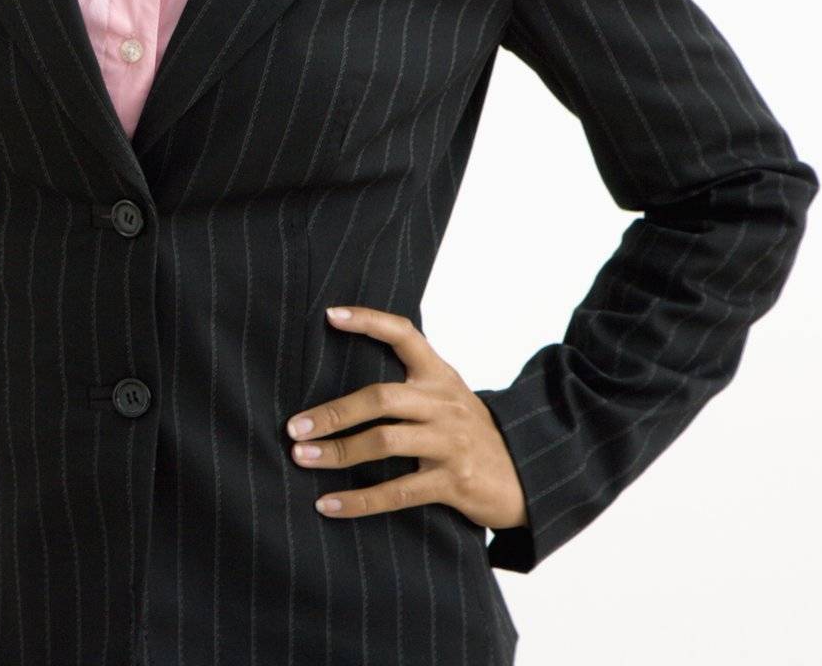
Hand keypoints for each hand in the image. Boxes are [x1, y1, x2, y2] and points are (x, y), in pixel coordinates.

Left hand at [285, 305, 527, 534]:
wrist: (527, 477)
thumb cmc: (471, 433)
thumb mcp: (449, 397)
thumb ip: (411, 385)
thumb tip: (347, 380)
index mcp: (439, 375)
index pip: (404, 334)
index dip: (369, 321)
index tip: (331, 316)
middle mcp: (443, 403)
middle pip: (381, 397)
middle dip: (334, 412)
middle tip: (295, 427)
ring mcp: (449, 442)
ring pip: (384, 442)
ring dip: (338, 452)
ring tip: (303, 459)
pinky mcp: (452, 482)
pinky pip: (397, 491)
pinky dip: (359, 500)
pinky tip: (328, 504)